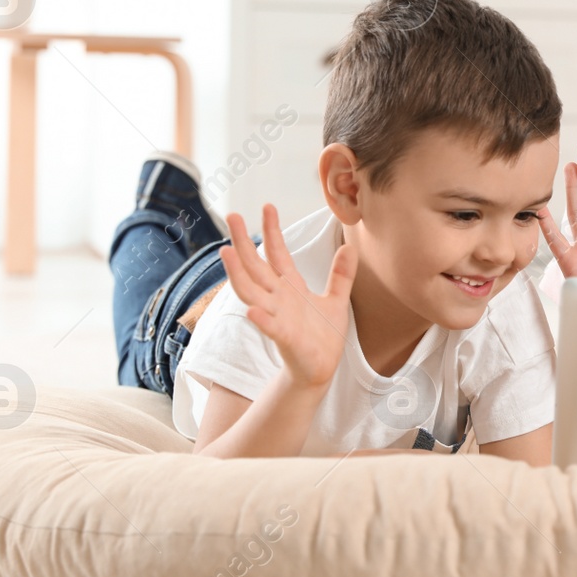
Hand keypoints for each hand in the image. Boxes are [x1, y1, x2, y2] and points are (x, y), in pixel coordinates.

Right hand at [219, 204, 358, 391]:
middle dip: (243, 242)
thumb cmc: (323, 335)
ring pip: (251, 292)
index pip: (277, 253)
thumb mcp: (336, 300)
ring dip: (238, 274)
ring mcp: (277, 316)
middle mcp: (278, 298)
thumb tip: (350, 247)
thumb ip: (341, 275)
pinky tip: (250, 310)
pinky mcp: (284, 338)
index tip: (268, 206)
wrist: (321, 369)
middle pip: (255, 266)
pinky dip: (260, 319)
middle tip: (231, 215)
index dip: (272, 230)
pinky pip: (269, 327)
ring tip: (226, 252)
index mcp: (290, 287)